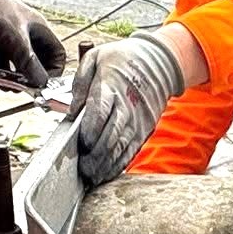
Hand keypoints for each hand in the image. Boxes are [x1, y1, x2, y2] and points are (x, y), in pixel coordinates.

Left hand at [0, 0, 65, 88]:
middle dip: (32, 77)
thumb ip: (29, 64)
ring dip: (16, 77)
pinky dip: (0, 71)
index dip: (54, 71)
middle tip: (25, 89)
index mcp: (38, 29)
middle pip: (37, 61)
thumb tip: (42, 83)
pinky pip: (2, 62)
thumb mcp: (16, 42)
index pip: (56, 54)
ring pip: (18, 63)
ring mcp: (9, 37)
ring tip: (8, 86)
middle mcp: (26, 33)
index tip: (43, 85)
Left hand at [69, 34, 185, 185]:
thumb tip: (73, 110)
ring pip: (120, 147)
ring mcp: (137, 119)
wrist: (159, 61)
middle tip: (81, 168)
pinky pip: (131, 150)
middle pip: (110, 135)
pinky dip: (119, 164)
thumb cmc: (123, 59)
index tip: (79, 142)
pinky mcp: (145, 128)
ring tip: (92, 176)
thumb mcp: (95, 57)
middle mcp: (126, 105)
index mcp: (111, 86)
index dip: (89, 130)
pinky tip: (107, 172)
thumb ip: (80, 83)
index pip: (99, 112)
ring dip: (106, 164)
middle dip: (95, 155)